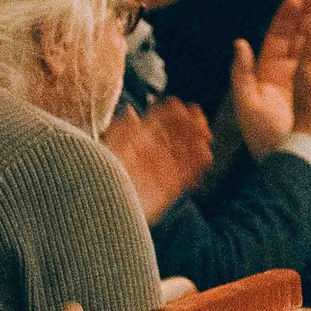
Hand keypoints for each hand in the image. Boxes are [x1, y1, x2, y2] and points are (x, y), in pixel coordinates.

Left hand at [104, 99, 212, 221]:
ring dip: (197, 145)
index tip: (185, 108)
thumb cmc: (104, 171)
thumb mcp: (110, 145)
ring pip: (184, 155)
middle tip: (201, 122)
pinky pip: (186, 176)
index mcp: (138, 140)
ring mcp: (161, 171)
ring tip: (206, 138)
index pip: (161, 123)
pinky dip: (197, 166)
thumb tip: (130, 111)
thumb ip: (123, 128)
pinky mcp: (167, 189)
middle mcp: (152, 155)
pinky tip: (206, 156)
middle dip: (191, 127)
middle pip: (176, 137)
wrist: (105, 203)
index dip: (174, 114)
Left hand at [227, 0, 310, 157]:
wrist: (294, 166)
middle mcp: (291, 76)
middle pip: (301, 37)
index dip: (287, 17)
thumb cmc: (266, 139)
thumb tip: (239, 43)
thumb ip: (241, 74)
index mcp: (269, 74)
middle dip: (310, 14)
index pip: (279, 38)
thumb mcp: (247, 105)